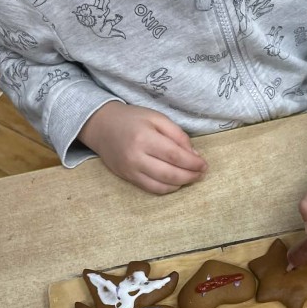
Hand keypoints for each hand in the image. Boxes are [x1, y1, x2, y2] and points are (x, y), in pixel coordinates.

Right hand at [79, 101, 206, 193]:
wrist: (101, 126)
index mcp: (145, 138)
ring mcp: (130, 170)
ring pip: (161, 186)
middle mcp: (136, 157)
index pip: (175, 156)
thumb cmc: (132, 119)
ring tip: (191, 177)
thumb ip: (177, 135)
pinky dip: (167, 188)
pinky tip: (176, 182)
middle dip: (190, 176)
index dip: (193, 164)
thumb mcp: (157, 118)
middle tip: (202, 173)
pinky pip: (151, 189)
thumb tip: (194, 156)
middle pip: (170, 174)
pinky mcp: (127, 178)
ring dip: (181, 184)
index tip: (204, 165)